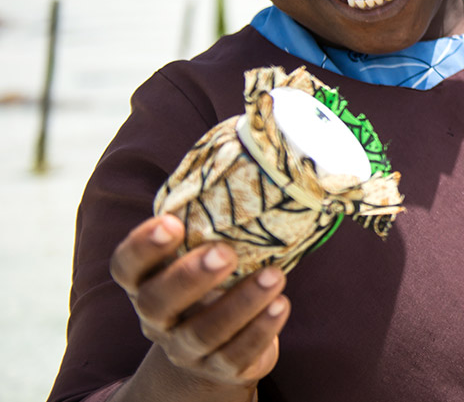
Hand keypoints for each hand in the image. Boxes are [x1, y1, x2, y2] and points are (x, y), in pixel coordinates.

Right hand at [109, 214, 287, 390]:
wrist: (214, 349)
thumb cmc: (213, 281)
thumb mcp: (202, 253)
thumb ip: (212, 219)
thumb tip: (253, 152)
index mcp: (146, 282)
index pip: (127, 266)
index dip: (142, 246)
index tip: (172, 222)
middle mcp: (157, 318)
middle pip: (158, 302)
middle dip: (190, 276)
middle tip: (225, 251)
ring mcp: (186, 348)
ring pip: (203, 332)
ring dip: (241, 302)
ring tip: (275, 276)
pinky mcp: (220, 368)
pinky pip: (235, 356)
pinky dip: (260, 331)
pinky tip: (281, 305)